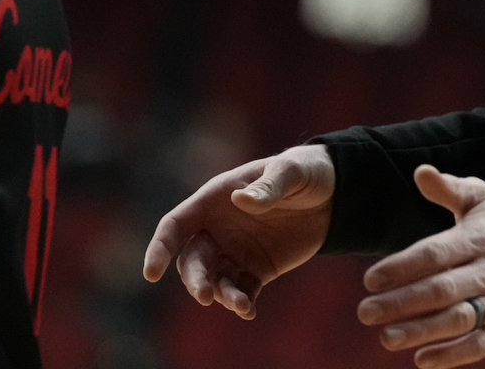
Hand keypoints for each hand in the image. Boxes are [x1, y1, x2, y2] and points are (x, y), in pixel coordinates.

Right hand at [142, 144, 335, 319]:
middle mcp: (218, 229)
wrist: (333, 195)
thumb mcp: (290, 172)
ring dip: (221, 295)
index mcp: (214, 199)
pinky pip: (241, 291)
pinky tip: (249, 311)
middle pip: (192, 260)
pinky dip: (241, 303)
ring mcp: (235, 251)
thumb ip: (267, 187)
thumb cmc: (304, 172)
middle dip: (195, 280)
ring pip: (215, 280)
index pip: (176, 225)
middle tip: (206, 296)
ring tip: (241, 305)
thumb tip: (239, 202)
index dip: (160, 248)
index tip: (151, 273)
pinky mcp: (256, 270)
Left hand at [357, 166, 484, 367]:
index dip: (402, 267)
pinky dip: (452, 355)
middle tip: (366, 312)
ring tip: (386, 338)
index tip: (370, 280)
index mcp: (478, 238)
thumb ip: (449, 188)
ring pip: (459, 320)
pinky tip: (422, 361)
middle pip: (442, 290)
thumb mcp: (481, 198)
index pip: (435, 254)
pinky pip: (481, 345)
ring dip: (421, 332)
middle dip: (401, 303)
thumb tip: (420, 172)